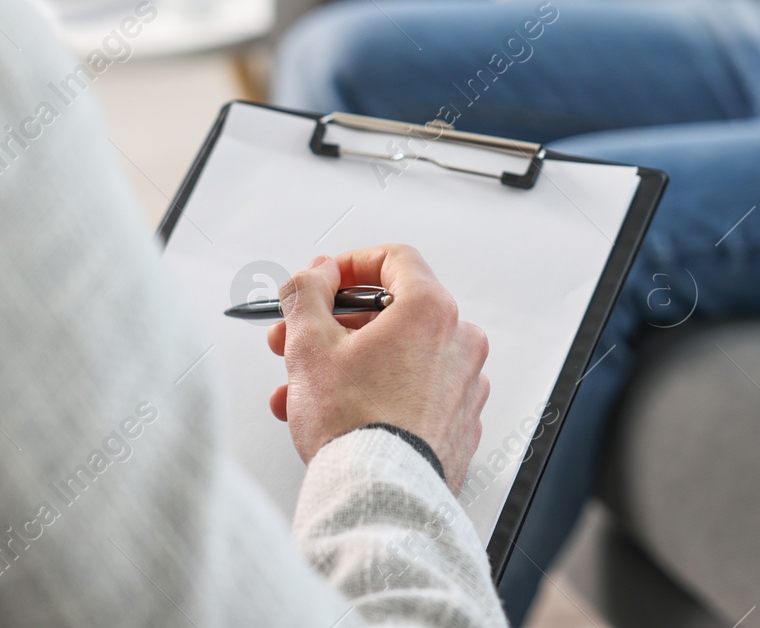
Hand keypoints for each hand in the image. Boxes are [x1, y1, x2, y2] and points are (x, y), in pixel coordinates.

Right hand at [267, 245, 488, 493]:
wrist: (381, 498)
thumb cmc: (354, 426)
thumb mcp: (309, 344)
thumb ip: (309, 293)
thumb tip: (317, 273)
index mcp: (431, 311)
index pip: (395, 260)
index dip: (350, 264)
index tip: (324, 280)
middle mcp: (459, 342)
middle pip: (391, 314)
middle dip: (333, 326)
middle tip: (295, 339)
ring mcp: (464, 385)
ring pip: (397, 358)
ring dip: (345, 366)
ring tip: (298, 391)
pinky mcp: (459, 423)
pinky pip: (413, 392)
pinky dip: (375, 394)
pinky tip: (334, 416)